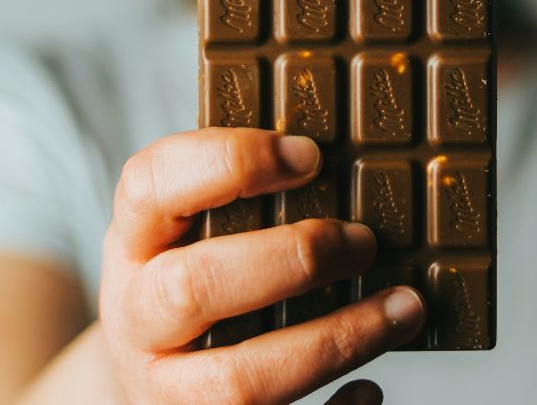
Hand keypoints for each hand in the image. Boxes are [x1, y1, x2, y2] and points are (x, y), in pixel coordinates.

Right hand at [97, 127, 424, 403]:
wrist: (138, 384)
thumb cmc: (186, 287)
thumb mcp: (184, 233)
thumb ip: (234, 197)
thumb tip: (338, 155)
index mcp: (133, 246)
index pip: (150, 185)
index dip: (229, 161)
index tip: (310, 155)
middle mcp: (138, 320)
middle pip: (192, 288)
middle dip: (291, 259)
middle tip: (363, 242)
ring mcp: (167, 390)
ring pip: (239, 380)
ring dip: (333, 340)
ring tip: (403, 307)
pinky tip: (370, 387)